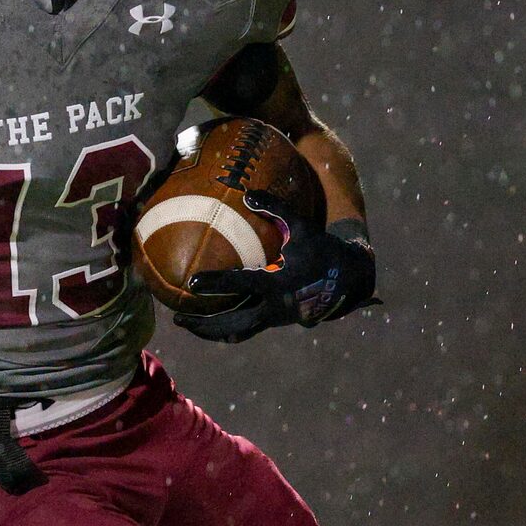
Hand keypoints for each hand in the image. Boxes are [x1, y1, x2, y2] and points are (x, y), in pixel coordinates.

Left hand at [173, 193, 378, 342]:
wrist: (349, 281)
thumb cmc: (323, 250)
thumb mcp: (303, 227)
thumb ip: (276, 209)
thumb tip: (248, 193)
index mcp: (278, 283)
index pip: (241, 285)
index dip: (216, 283)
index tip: (191, 284)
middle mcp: (274, 307)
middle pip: (232, 323)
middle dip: (203, 324)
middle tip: (177, 319)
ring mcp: (276, 319)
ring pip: (238, 332)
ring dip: (212, 332)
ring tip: (187, 324)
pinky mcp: (276, 322)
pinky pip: (247, 329)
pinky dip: (227, 328)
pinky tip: (210, 322)